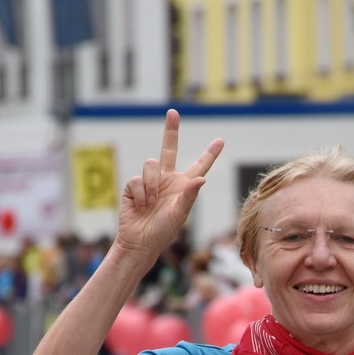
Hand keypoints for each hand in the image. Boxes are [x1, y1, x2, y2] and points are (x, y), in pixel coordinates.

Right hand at [116, 111, 223, 261]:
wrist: (139, 242)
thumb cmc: (163, 232)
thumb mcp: (179, 215)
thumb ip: (189, 197)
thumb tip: (201, 180)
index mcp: (184, 186)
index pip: (199, 166)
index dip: (210, 154)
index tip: (221, 141)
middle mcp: (168, 180)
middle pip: (169, 148)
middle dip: (170, 130)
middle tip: (173, 112)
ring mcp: (150, 181)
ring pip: (151, 164)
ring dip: (151, 183)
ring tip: (150, 203)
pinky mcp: (133, 186)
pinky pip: (137, 179)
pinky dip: (140, 193)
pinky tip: (140, 205)